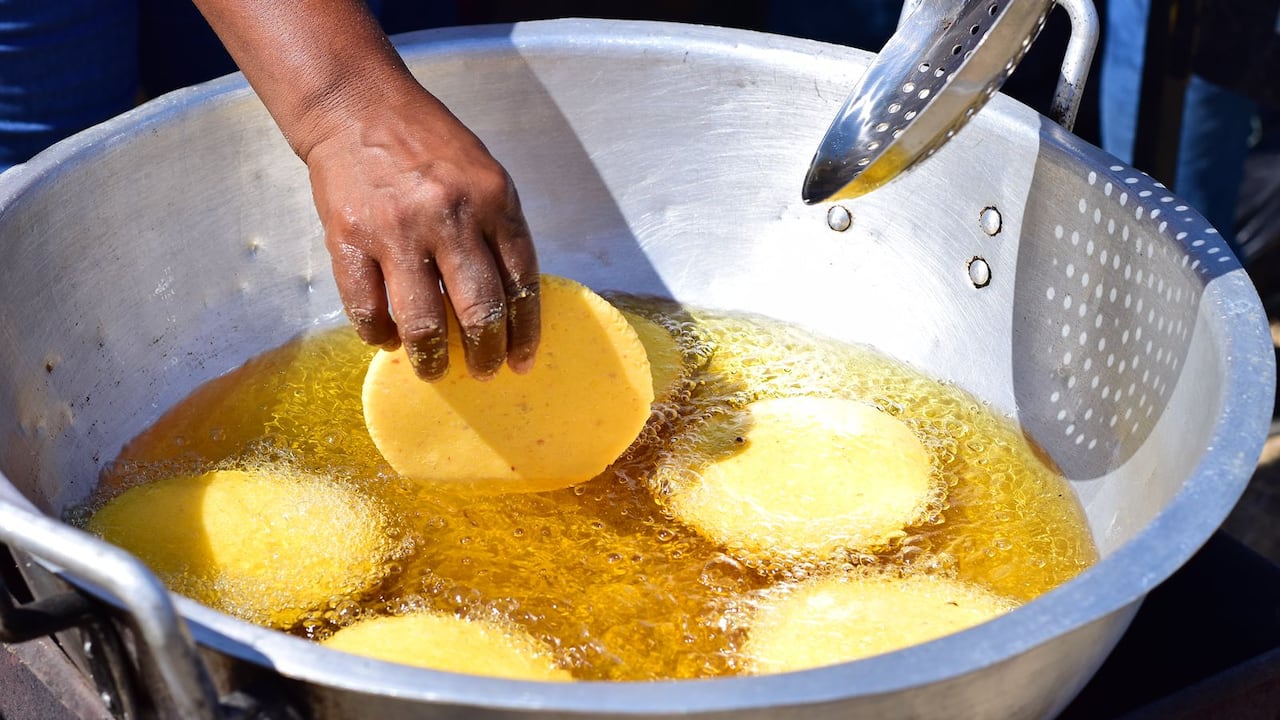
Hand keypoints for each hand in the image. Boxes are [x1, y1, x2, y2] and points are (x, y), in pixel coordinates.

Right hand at [304, 88, 539, 380]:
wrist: (357, 107)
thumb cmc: (428, 146)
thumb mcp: (484, 175)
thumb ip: (497, 231)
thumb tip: (510, 303)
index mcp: (491, 200)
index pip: (521, 282)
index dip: (524, 331)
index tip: (523, 361)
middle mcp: (448, 217)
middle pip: (479, 309)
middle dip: (485, 354)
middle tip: (483, 372)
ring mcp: (397, 230)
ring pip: (423, 321)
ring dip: (432, 357)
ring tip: (435, 368)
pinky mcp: (350, 239)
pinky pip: (367, 309)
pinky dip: (380, 335)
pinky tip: (389, 340)